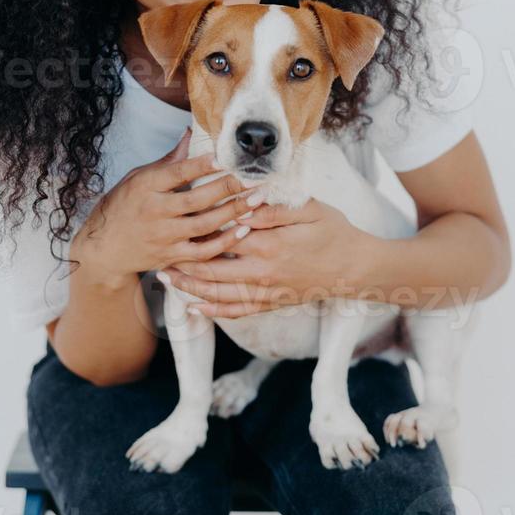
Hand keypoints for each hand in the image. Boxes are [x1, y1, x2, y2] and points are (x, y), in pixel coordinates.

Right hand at [71, 128, 265, 290]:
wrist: (104, 248)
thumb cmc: (123, 206)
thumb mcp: (139, 178)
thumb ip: (168, 161)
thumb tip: (190, 134)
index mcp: (146, 187)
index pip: (177, 173)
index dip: (201, 165)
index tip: (224, 157)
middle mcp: (154, 212)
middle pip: (197, 200)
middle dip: (228, 188)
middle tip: (253, 178)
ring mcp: (163, 236)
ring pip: (205, 225)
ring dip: (234, 212)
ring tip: (257, 200)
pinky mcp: (171, 256)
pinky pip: (203, 251)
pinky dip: (225, 241)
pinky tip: (243, 230)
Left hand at [159, 198, 375, 317]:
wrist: (356, 269)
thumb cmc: (335, 233)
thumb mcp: (309, 209)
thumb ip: (275, 208)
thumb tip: (246, 202)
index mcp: (269, 243)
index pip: (223, 237)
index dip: (198, 231)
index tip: (177, 224)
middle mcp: (262, 271)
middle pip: (212, 269)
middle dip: (182, 264)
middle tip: (158, 256)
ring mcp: (267, 291)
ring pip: (219, 294)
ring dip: (190, 288)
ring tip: (167, 280)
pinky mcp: (273, 304)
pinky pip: (238, 311)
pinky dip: (214, 311)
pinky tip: (196, 308)